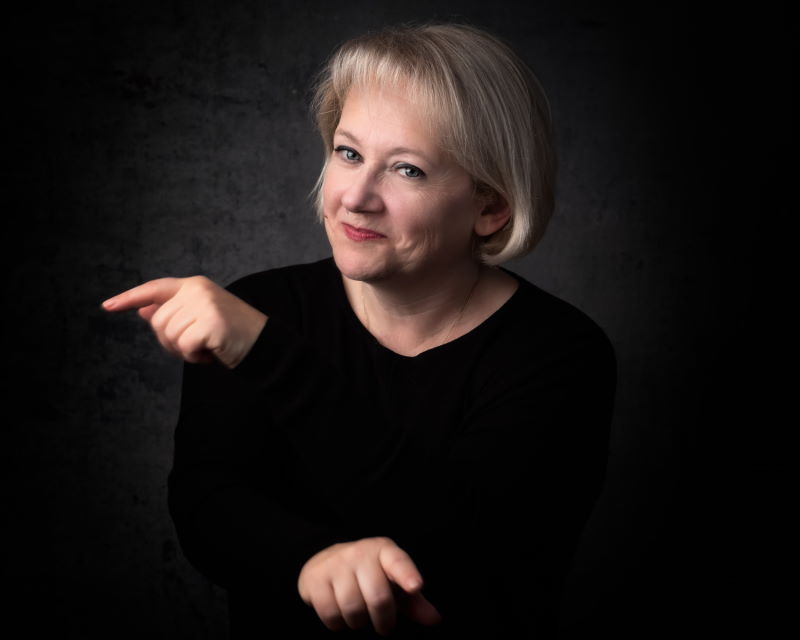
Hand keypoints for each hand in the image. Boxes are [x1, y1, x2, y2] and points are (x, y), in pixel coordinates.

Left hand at [101, 276, 266, 368]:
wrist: (264, 345)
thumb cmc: (231, 334)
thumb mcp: (199, 319)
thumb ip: (173, 312)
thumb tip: (142, 310)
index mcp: (195, 284)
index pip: (155, 289)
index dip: (129, 298)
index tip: (107, 306)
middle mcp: (198, 289)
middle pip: (158, 321)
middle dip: (170, 341)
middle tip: (195, 346)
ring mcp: (205, 304)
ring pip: (169, 335)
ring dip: (184, 350)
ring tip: (206, 348)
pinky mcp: (211, 322)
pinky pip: (183, 346)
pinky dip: (194, 357)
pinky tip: (211, 354)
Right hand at [297, 537, 441, 635]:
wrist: (326, 561)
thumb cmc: (368, 575)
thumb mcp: (392, 582)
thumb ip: (413, 601)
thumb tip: (435, 619)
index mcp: (384, 551)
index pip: (398, 561)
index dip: (407, 574)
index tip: (417, 586)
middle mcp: (361, 552)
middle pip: (378, 596)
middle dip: (384, 620)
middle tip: (384, 626)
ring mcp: (336, 563)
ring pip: (352, 608)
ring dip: (358, 622)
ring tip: (359, 616)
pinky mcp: (315, 578)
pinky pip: (330, 613)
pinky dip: (337, 623)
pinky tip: (340, 615)